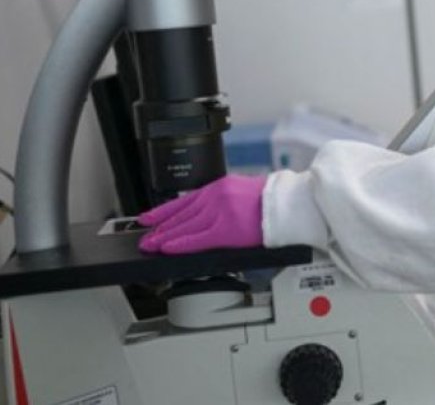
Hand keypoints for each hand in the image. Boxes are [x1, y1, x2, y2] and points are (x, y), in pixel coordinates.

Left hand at [138, 174, 266, 253]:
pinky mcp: (226, 230)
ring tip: (150, 244)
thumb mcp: (242, 191)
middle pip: (181, 213)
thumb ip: (222, 200)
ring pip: (184, 226)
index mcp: (220, 186)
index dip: (164, 211)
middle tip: (144, 235)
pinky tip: (167, 248)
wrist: (290, 205)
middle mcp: (216, 196)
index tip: (149, 217)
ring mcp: (220, 213)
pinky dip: (179, 243)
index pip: (185, 200)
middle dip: (159, 226)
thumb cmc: (273, 202)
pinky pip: (196, 239)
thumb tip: (205, 214)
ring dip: (164, 236)